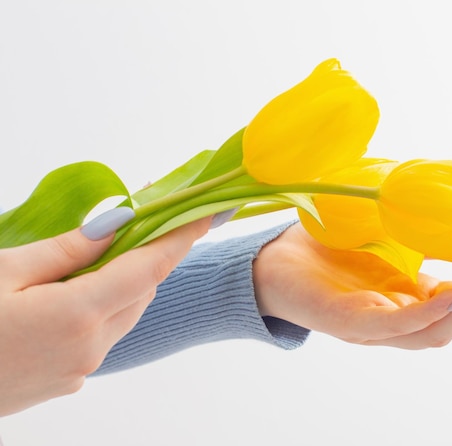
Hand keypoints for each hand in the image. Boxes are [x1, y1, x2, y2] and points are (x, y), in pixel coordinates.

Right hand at [0, 208, 211, 415]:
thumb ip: (67, 250)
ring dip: (123, 284)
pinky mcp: (67, 383)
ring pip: (124, 314)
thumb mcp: (3, 272)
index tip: (210, 213)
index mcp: (77, 315)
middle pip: (141, 291)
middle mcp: (91, 348)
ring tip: (94, 259)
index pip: (150, 267)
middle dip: (145, 256)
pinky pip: (102, 336)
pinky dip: (101, 310)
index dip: (182, 237)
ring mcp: (80, 371)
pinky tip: (69, 297)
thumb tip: (116, 225)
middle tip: (136, 226)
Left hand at [254, 223, 451, 348]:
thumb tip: (441, 187)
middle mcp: (401, 319)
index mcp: (409, 299)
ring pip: (444, 329)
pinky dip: (438, 312)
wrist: (266, 263)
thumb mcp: (377, 231)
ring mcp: (379, 328)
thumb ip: (410, 223)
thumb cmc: (319, 246)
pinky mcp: (354, 326)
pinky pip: (405, 327)